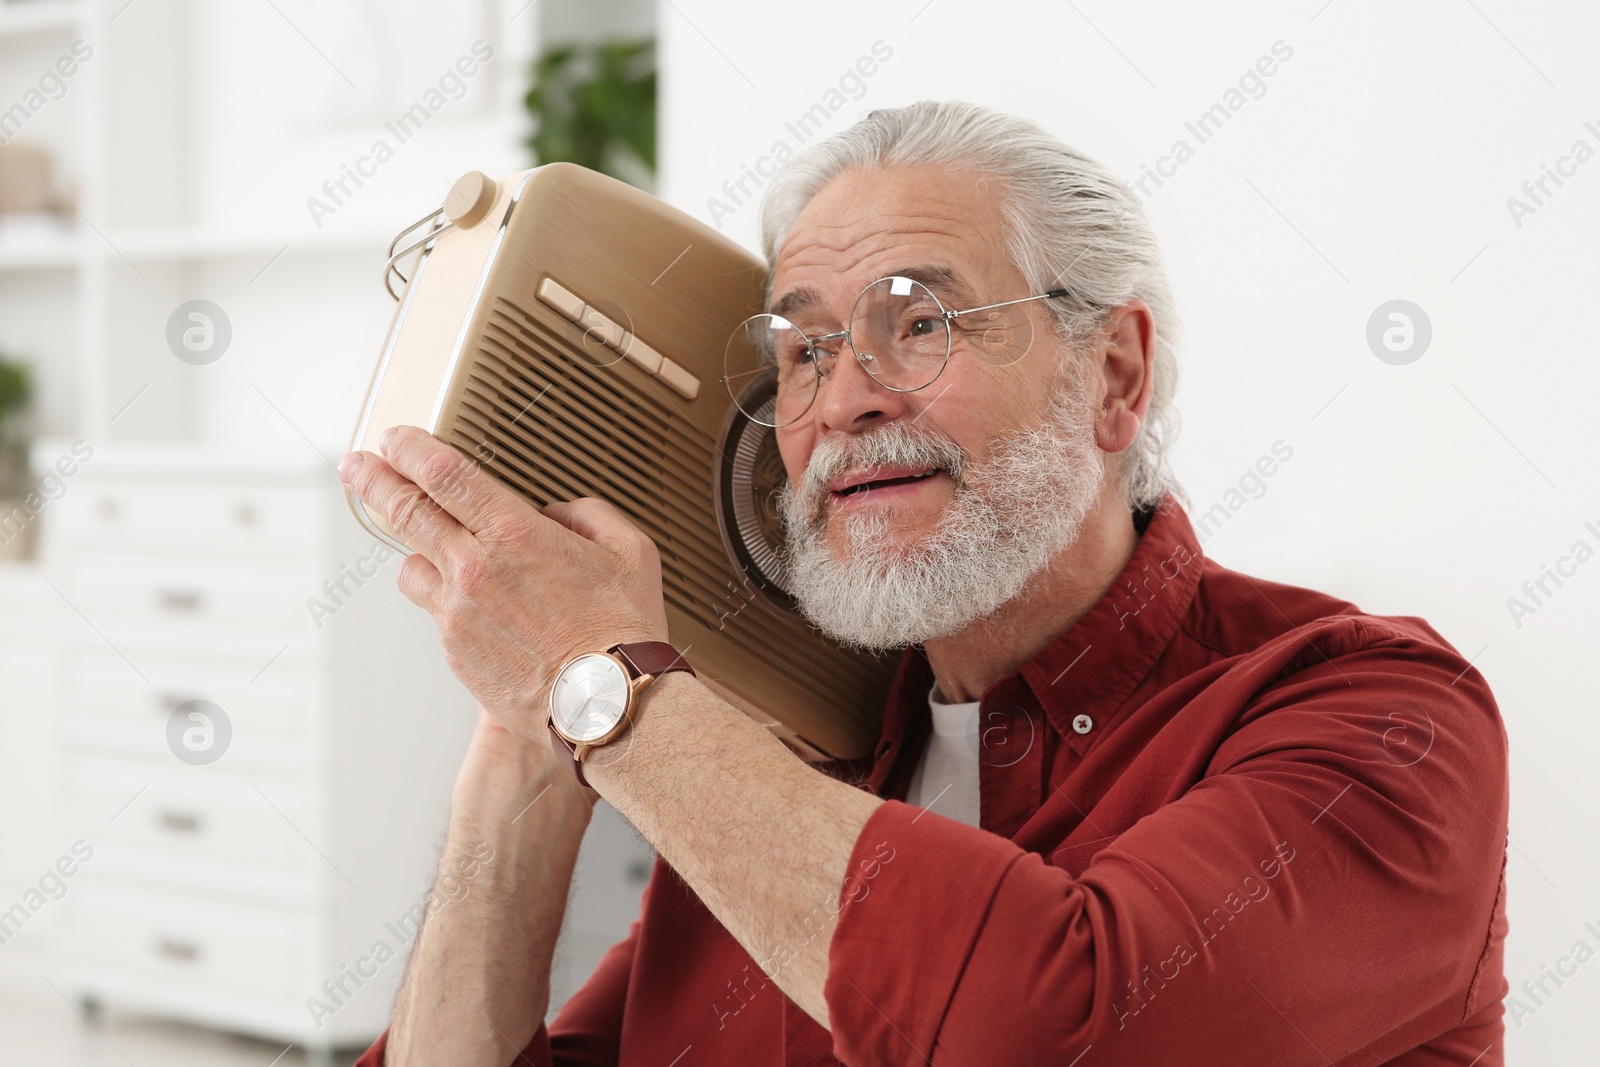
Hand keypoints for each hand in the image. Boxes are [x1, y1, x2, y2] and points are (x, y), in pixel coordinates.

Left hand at [338, 425, 669, 740]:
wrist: (607, 705)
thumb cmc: (622, 631)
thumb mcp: (629, 550)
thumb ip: (586, 516)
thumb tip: (557, 516)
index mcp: (515, 534)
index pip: (444, 475)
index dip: (410, 450)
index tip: (395, 439)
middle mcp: (476, 570)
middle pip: (406, 511)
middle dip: (374, 481)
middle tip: (356, 466)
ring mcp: (458, 614)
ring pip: (412, 567)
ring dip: (420, 553)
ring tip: (436, 554)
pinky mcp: (455, 653)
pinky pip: (439, 614)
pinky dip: (452, 605)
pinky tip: (485, 614)